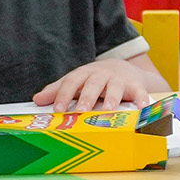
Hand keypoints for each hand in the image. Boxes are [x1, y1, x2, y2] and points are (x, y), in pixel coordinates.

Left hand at [34, 59, 151, 111]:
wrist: (124, 68)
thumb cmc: (95, 80)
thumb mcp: (77, 82)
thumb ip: (58, 90)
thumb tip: (37, 100)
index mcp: (85, 74)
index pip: (72, 82)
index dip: (64, 95)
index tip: (58, 110)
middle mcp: (102, 75)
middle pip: (93, 84)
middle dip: (88, 97)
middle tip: (82, 110)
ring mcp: (119, 80)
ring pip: (115, 88)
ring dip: (112, 99)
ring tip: (108, 111)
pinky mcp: (136, 86)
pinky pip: (140, 92)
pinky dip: (142, 99)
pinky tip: (142, 107)